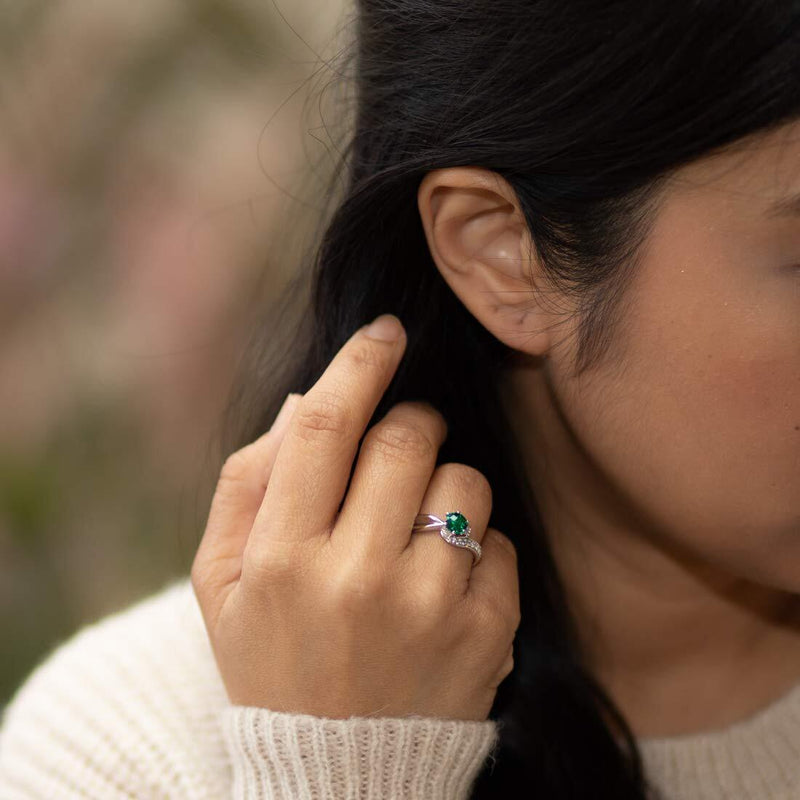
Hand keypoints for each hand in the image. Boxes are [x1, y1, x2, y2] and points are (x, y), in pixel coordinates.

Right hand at [191, 313, 520, 721]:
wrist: (336, 777)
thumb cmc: (273, 664)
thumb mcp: (221, 584)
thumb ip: (247, 485)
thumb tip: (306, 399)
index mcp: (280, 559)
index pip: (324, 427)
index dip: (358, 364)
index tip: (385, 332)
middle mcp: (354, 579)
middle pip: (406, 437)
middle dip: (410, 423)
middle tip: (400, 447)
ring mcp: (427, 610)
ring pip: (464, 482)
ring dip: (445, 484)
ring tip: (417, 531)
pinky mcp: (485, 637)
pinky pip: (502, 542)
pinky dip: (479, 545)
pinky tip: (444, 584)